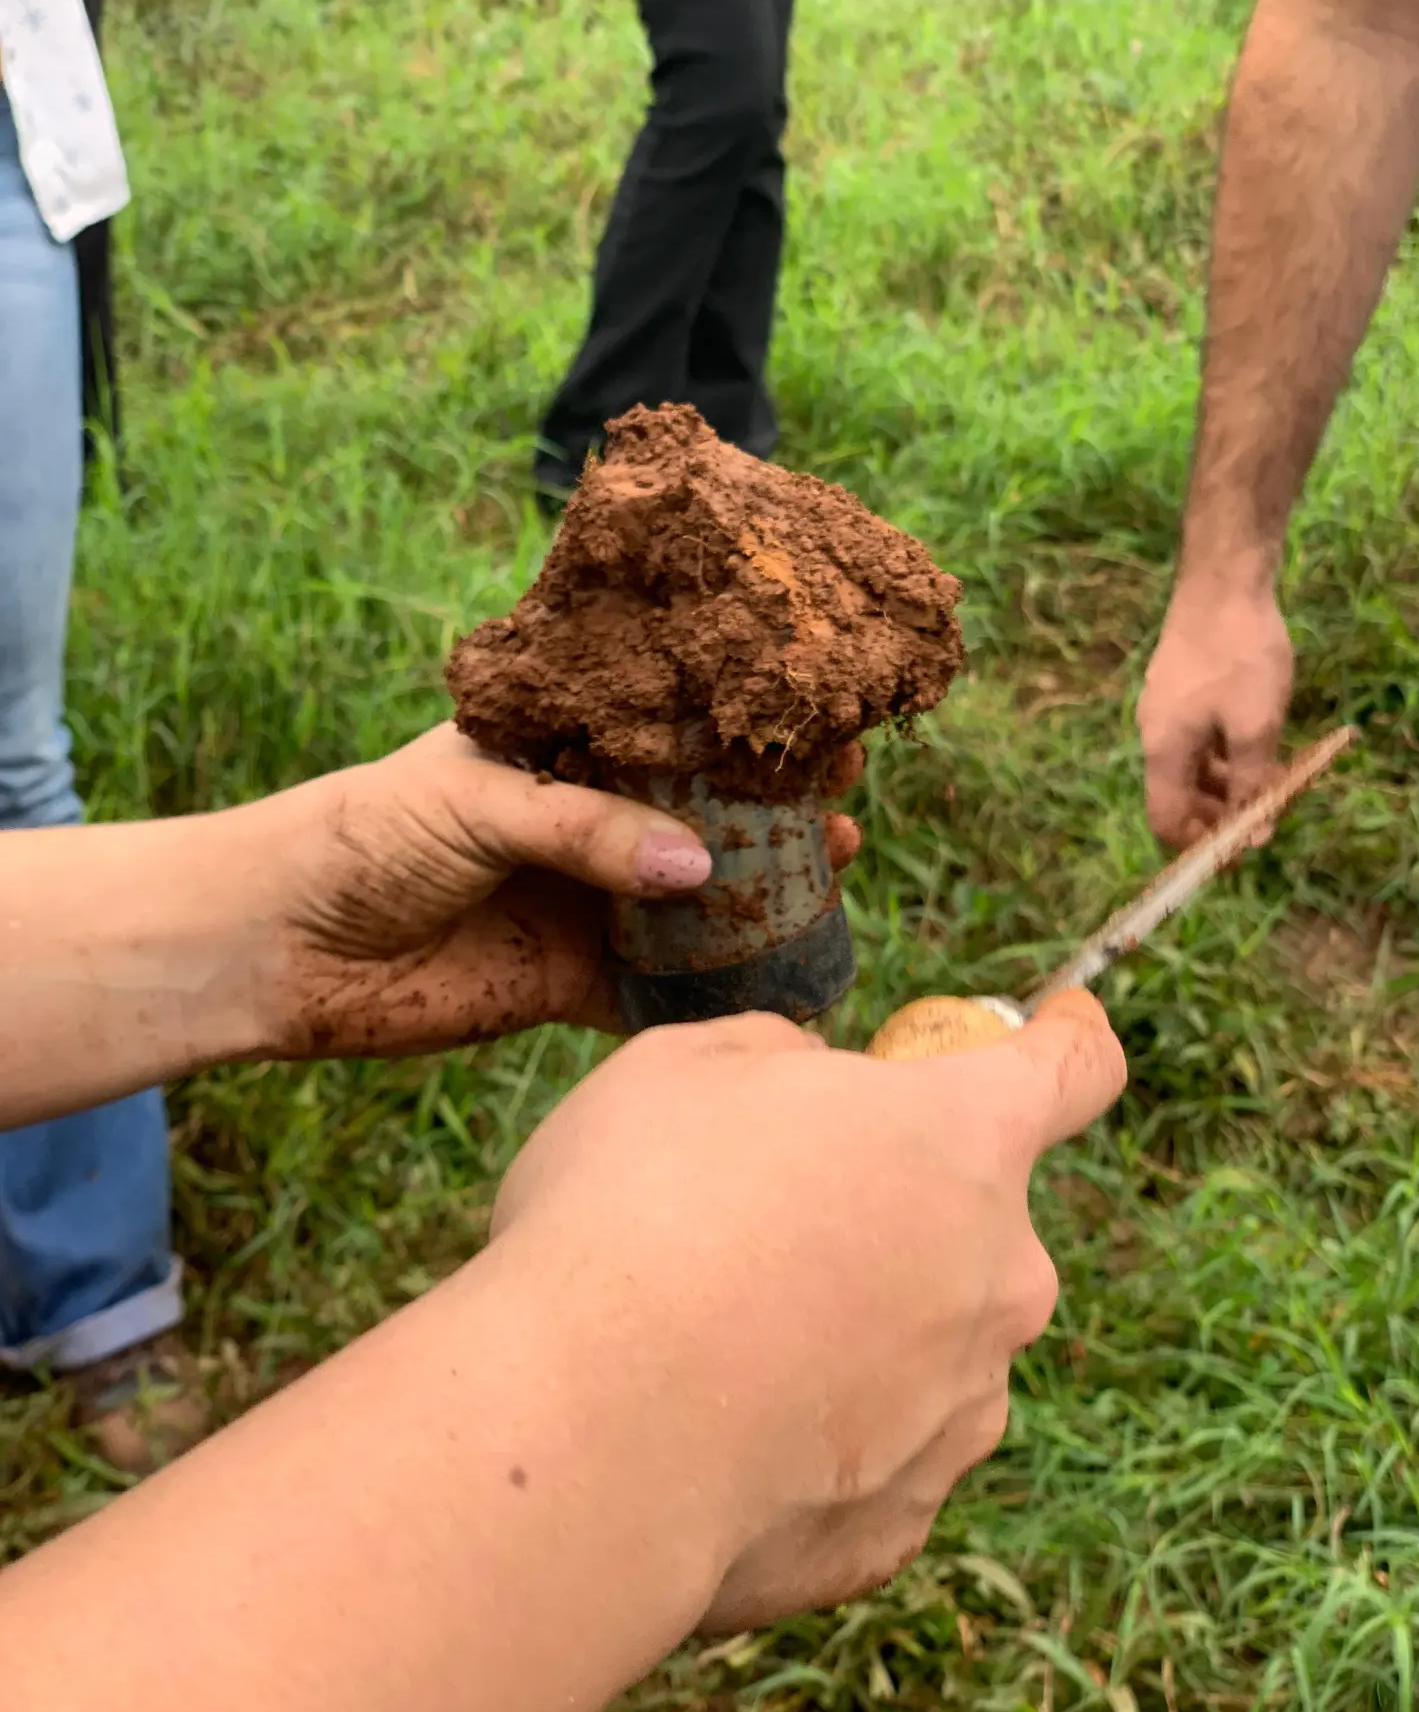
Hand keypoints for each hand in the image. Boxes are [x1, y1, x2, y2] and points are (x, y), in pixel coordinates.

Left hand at [262, 726, 862, 1056]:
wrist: (280, 948)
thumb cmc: (364, 836)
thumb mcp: (477, 800)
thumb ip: (587, 828)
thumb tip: (702, 866)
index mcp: (554, 754)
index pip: (663, 731)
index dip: (735, 729)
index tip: (810, 723)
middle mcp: (579, 827)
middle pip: (696, 816)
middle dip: (770, 811)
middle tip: (845, 804)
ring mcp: (580, 907)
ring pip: (691, 901)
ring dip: (759, 895)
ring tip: (836, 872)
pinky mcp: (569, 987)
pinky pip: (658, 988)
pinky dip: (712, 986)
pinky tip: (780, 976)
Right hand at [489, 990, 1125, 1630]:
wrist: (583, 1435)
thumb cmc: (627, 1218)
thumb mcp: (684, 1067)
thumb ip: (781, 1057)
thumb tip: (812, 1084)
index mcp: (964, 1139)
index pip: (1073, 1068)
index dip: (1069, 1035)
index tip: (1062, 1022)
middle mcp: (1000, 1275)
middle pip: (976, 1222)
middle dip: (893, 1209)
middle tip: (758, 1223)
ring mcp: (963, 1410)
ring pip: (925, 1345)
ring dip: (850, 1330)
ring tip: (707, 1342)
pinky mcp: (904, 1522)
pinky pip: (871, 1454)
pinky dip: (808, 1437)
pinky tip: (706, 1432)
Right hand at [1137, 585, 1293, 847]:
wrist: (1221, 580)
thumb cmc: (1239, 655)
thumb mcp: (1256, 726)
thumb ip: (1252, 784)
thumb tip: (1253, 835)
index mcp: (1164, 751)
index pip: (1165, 821)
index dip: (1197, 846)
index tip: (1238, 850)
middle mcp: (1154, 735)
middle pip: (1177, 796)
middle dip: (1217, 815)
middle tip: (1263, 816)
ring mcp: (1164, 709)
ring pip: (1191, 766)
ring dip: (1225, 784)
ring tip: (1269, 781)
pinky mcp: (1178, 687)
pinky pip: (1196, 738)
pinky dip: (1222, 752)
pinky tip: (1255, 742)